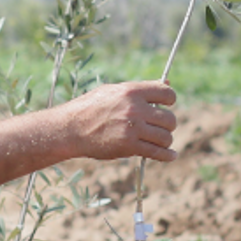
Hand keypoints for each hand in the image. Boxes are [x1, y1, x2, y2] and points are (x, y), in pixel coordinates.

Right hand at [0, 81, 176, 201]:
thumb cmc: (90, 108)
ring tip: (159, 141)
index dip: (169, 101)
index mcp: (131, 91)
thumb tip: (168, 85)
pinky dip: (167, 155)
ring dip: (165, 140)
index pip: (167, 93)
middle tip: (159, 128)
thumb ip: (140, 90)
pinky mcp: (129, 146)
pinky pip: (157, 152)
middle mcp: (135, 109)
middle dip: (167, 124)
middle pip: (169, 118)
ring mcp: (133, 128)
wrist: (70, 128)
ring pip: (165, 136)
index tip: (165, 107)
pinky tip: (170, 155)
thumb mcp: (113, 91)